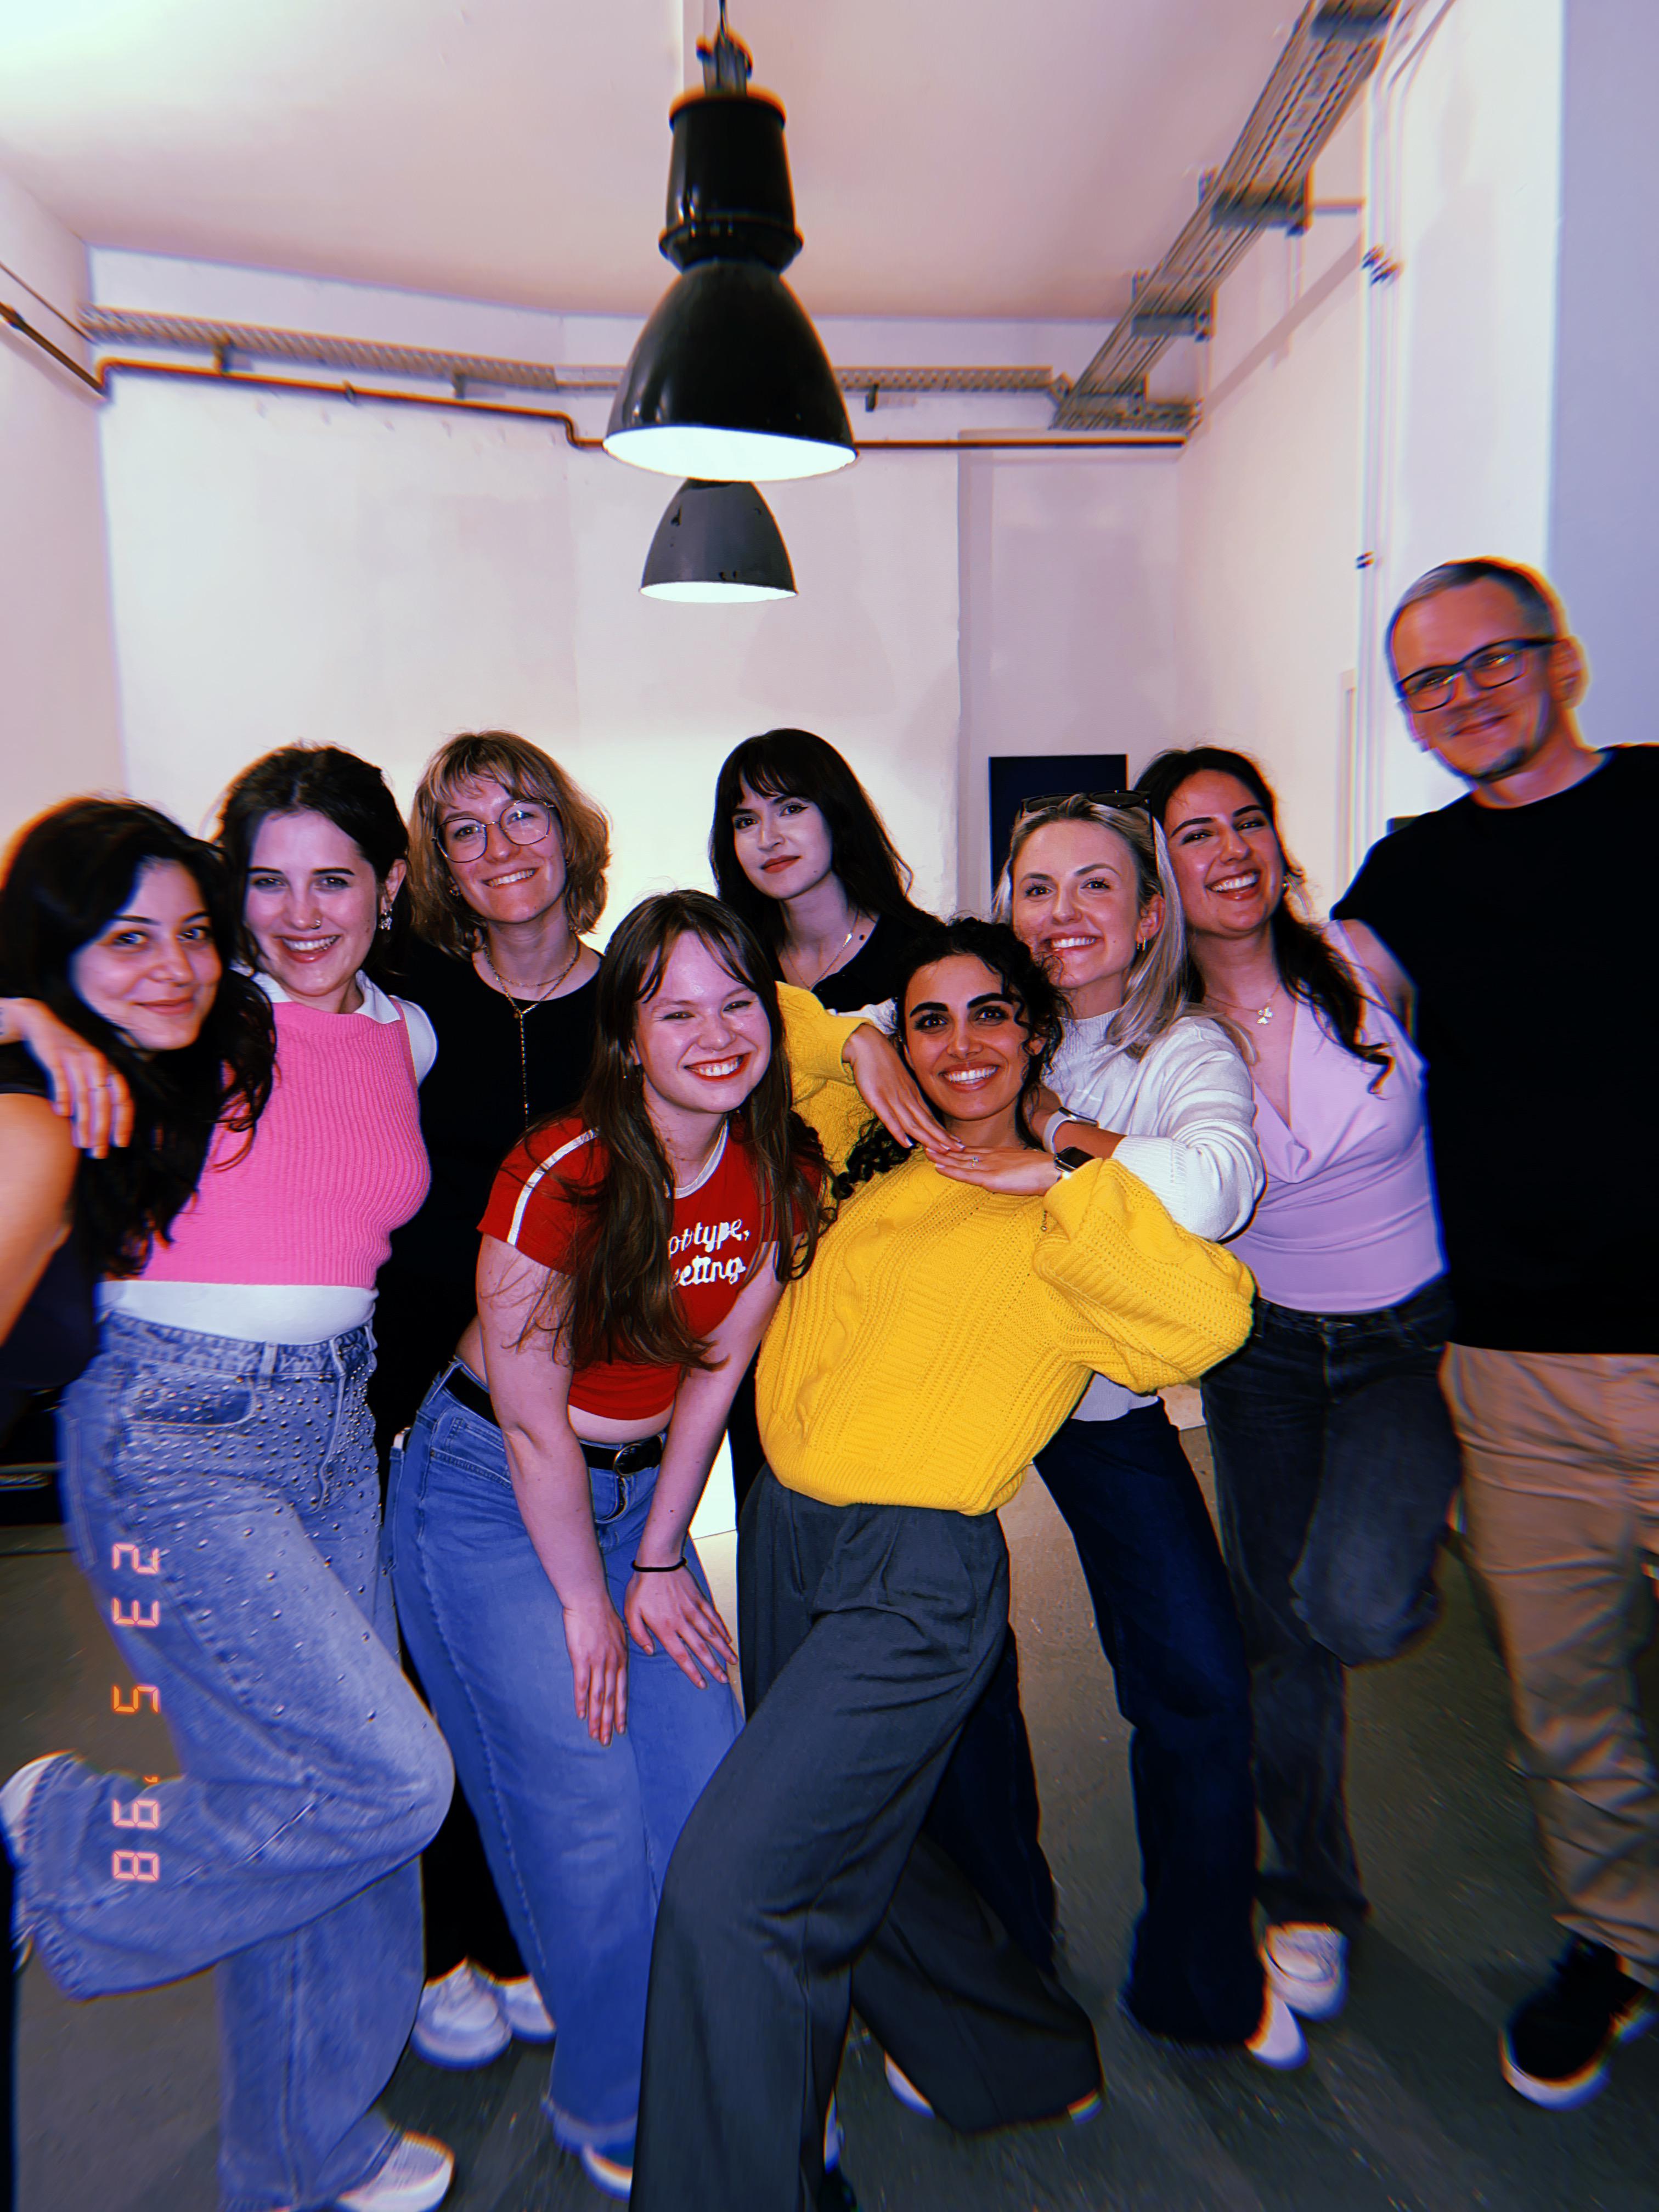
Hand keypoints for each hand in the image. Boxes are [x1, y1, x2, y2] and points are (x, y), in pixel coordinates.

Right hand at [2, 999, 132, 1157]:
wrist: (41, 1024)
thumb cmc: (68, 1056)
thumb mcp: (88, 1072)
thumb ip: (96, 1094)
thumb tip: (101, 1128)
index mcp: (109, 1068)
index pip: (123, 1099)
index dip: (123, 1122)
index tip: (120, 1143)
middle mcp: (97, 1063)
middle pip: (104, 1102)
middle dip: (103, 1129)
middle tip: (98, 1153)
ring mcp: (77, 1059)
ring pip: (84, 1095)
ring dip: (84, 1121)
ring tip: (82, 1143)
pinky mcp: (56, 1056)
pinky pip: (61, 1078)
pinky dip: (63, 1096)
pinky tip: (62, 1114)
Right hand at [562, 1593, 629, 1743]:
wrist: (590, 1600)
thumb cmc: (602, 1613)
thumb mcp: (619, 1633)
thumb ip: (619, 1651)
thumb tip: (619, 1661)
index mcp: (621, 1658)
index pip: (622, 1691)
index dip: (620, 1711)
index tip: (620, 1728)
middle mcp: (612, 1663)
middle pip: (611, 1699)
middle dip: (609, 1722)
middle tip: (607, 1741)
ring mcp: (597, 1662)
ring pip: (598, 1696)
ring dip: (597, 1718)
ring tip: (595, 1735)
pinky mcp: (581, 1658)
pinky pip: (582, 1684)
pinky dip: (582, 1701)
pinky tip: (581, 1715)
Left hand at [626, 1567, 738, 1689]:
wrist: (657, 1561)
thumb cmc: (641, 1586)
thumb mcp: (631, 1612)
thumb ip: (639, 1634)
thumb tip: (650, 1651)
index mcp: (665, 1628)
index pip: (681, 1656)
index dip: (693, 1671)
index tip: (702, 1684)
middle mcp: (682, 1622)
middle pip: (701, 1649)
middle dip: (714, 1666)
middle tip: (724, 1679)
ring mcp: (693, 1610)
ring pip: (711, 1634)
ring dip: (723, 1650)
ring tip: (733, 1662)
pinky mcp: (699, 1599)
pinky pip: (713, 1616)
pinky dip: (722, 1628)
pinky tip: (728, 1637)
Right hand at [841, 1025, 959, 1157]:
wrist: (868, 1045)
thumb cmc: (883, 1063)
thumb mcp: (899, 1082)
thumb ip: (905, 1097)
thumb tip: (912, 1113)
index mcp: (912, 1094)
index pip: (930, 1118)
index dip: (943, 1132)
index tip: (955, 1144)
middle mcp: (906, 1098)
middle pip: (927, 1123)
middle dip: (942, 1139)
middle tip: (958, 1150)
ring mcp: (892, 1099)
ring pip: (913, 1123)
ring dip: (927, 1138)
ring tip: (940, 1151)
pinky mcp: (877, 1099)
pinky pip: (890, 1118)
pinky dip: (899, 1132)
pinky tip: (907, 1143)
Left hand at [930, 1143, 1061, 1193]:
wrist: (1050, 1171)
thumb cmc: (1041, 1171)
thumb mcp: (1021, 1166)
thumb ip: (1010, 1168)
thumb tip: (1007, 1173)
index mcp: (999, 1154)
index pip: (973, 1150)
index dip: (957, 1149)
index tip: (944, 1145)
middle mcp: (991, 1157)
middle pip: (963, 1153)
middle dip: (945, 1150)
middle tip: (928, 1144)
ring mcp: (989, 1166)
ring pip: (960, 1161)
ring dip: (942, 1157)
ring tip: (927, 1151)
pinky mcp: (989, 1177)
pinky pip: (966, 1174)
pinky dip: (950, 1170)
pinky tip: (939, 1167)